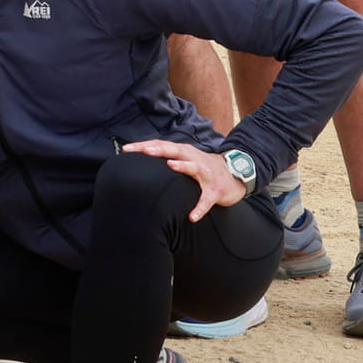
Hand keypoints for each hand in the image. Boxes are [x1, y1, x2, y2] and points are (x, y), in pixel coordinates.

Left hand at [125, 139, 246, 219]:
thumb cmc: (203, 167)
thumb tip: (140, 161)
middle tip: (145, 151)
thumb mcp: (185, 159)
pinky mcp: (215, 190)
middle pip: (175, 151)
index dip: (144, 146)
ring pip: (194, 167)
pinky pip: (206, 200)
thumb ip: (167, 157)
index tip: (127, 149)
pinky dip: (199, 208)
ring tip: (170, 165)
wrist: (235, 175)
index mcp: (184, 152)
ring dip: (182, 165)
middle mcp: (194, 159)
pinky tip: (192, 217)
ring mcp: (206, 174)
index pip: (161, 145)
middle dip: (160, 150)